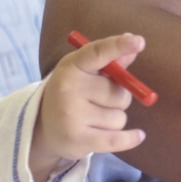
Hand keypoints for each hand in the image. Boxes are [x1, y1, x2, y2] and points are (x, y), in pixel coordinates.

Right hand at [30, 33, 148, 181]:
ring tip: (92, 118)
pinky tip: (138, 136)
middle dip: (118, 98)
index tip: (139, 41)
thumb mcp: (86, 72)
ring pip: (119, 117)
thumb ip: (112, 61)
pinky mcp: (76, 139)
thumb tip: (135, 43)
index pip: (98, 52)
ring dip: (114, 119)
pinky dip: (129, 139)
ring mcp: (71, 115)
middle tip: (97, 101)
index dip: (119, 46)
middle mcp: (69, 88)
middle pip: (120, 93)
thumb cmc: (74, 92)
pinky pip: (116, 139)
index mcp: (73, 66)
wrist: (41, 126)